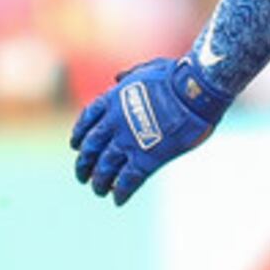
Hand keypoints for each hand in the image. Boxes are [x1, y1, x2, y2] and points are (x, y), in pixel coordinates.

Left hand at [71, 57, 229, 205]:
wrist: (194, 90)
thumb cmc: (178, 77)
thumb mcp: (147, 69)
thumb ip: (130, 76)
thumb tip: (118, 78)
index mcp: (112, 100)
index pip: (87, 120)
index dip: (79, 134)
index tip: (75, 146)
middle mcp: (114, 123)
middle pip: (91, 148)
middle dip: (84, 164)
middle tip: (82, 176)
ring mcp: (128, 142)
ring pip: (105, 167)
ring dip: (99, 181)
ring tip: (98, 190)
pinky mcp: (146, 158)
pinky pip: (128, 180)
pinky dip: (121, 192)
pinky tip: (118, 200)